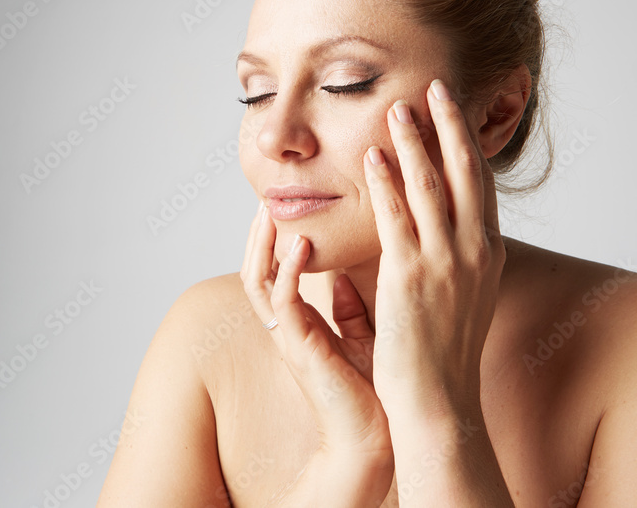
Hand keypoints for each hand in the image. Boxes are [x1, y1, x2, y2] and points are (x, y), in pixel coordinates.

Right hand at [240, 202, 394, 462]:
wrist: (379, 435)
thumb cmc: (374, 391)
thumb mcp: (364, 339)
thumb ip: (353, 310)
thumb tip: (349, 279)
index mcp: (303, 325)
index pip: (277, 274)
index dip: (276, 242)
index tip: (287, 209)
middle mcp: (290, 329)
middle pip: (257, 272)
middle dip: (257, 237)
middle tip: (264, 202)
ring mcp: (291, 338)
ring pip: (258, 282)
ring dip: (261, 247)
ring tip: (269, 215)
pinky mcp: (301, 348)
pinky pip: (283, 302)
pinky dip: (289, 270)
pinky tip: (302, 246)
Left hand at [364, 79, 506, 417]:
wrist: (439, 402)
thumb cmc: (444, 354)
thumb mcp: (462, 298)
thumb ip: (453, 259)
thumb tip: (439, 232)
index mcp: (488, 255)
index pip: (481, 186)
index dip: (467, 144)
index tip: (455, 111)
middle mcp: (474, 252)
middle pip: (464, 173)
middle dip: (449, 126)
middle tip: (435, 86)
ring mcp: (446, 263)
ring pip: (431, 187)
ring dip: (414, 143)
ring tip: (398, 108)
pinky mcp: (411, 277)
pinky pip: (398, 218)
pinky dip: (387, 183)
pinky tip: (375, 156)